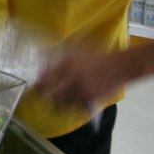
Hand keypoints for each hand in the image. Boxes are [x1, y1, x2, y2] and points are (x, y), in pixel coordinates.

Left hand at [35, 42, 153, 106]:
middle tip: (41, 97)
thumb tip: (41, 54)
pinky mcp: (91, 99)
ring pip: (62, 101)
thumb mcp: (76, 48)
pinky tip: (67, 103)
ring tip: (52, 101)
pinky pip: (76, 106)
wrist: (120, 66)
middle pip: (51, 93)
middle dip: (44, 96)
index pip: (45, 77)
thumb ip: (59, 52)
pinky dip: (70, 106)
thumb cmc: (98, 54)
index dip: (37, 84)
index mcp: (67, 64)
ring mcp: (82, 90)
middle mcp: (72, 78)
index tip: (32, 87)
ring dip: (56, 102)